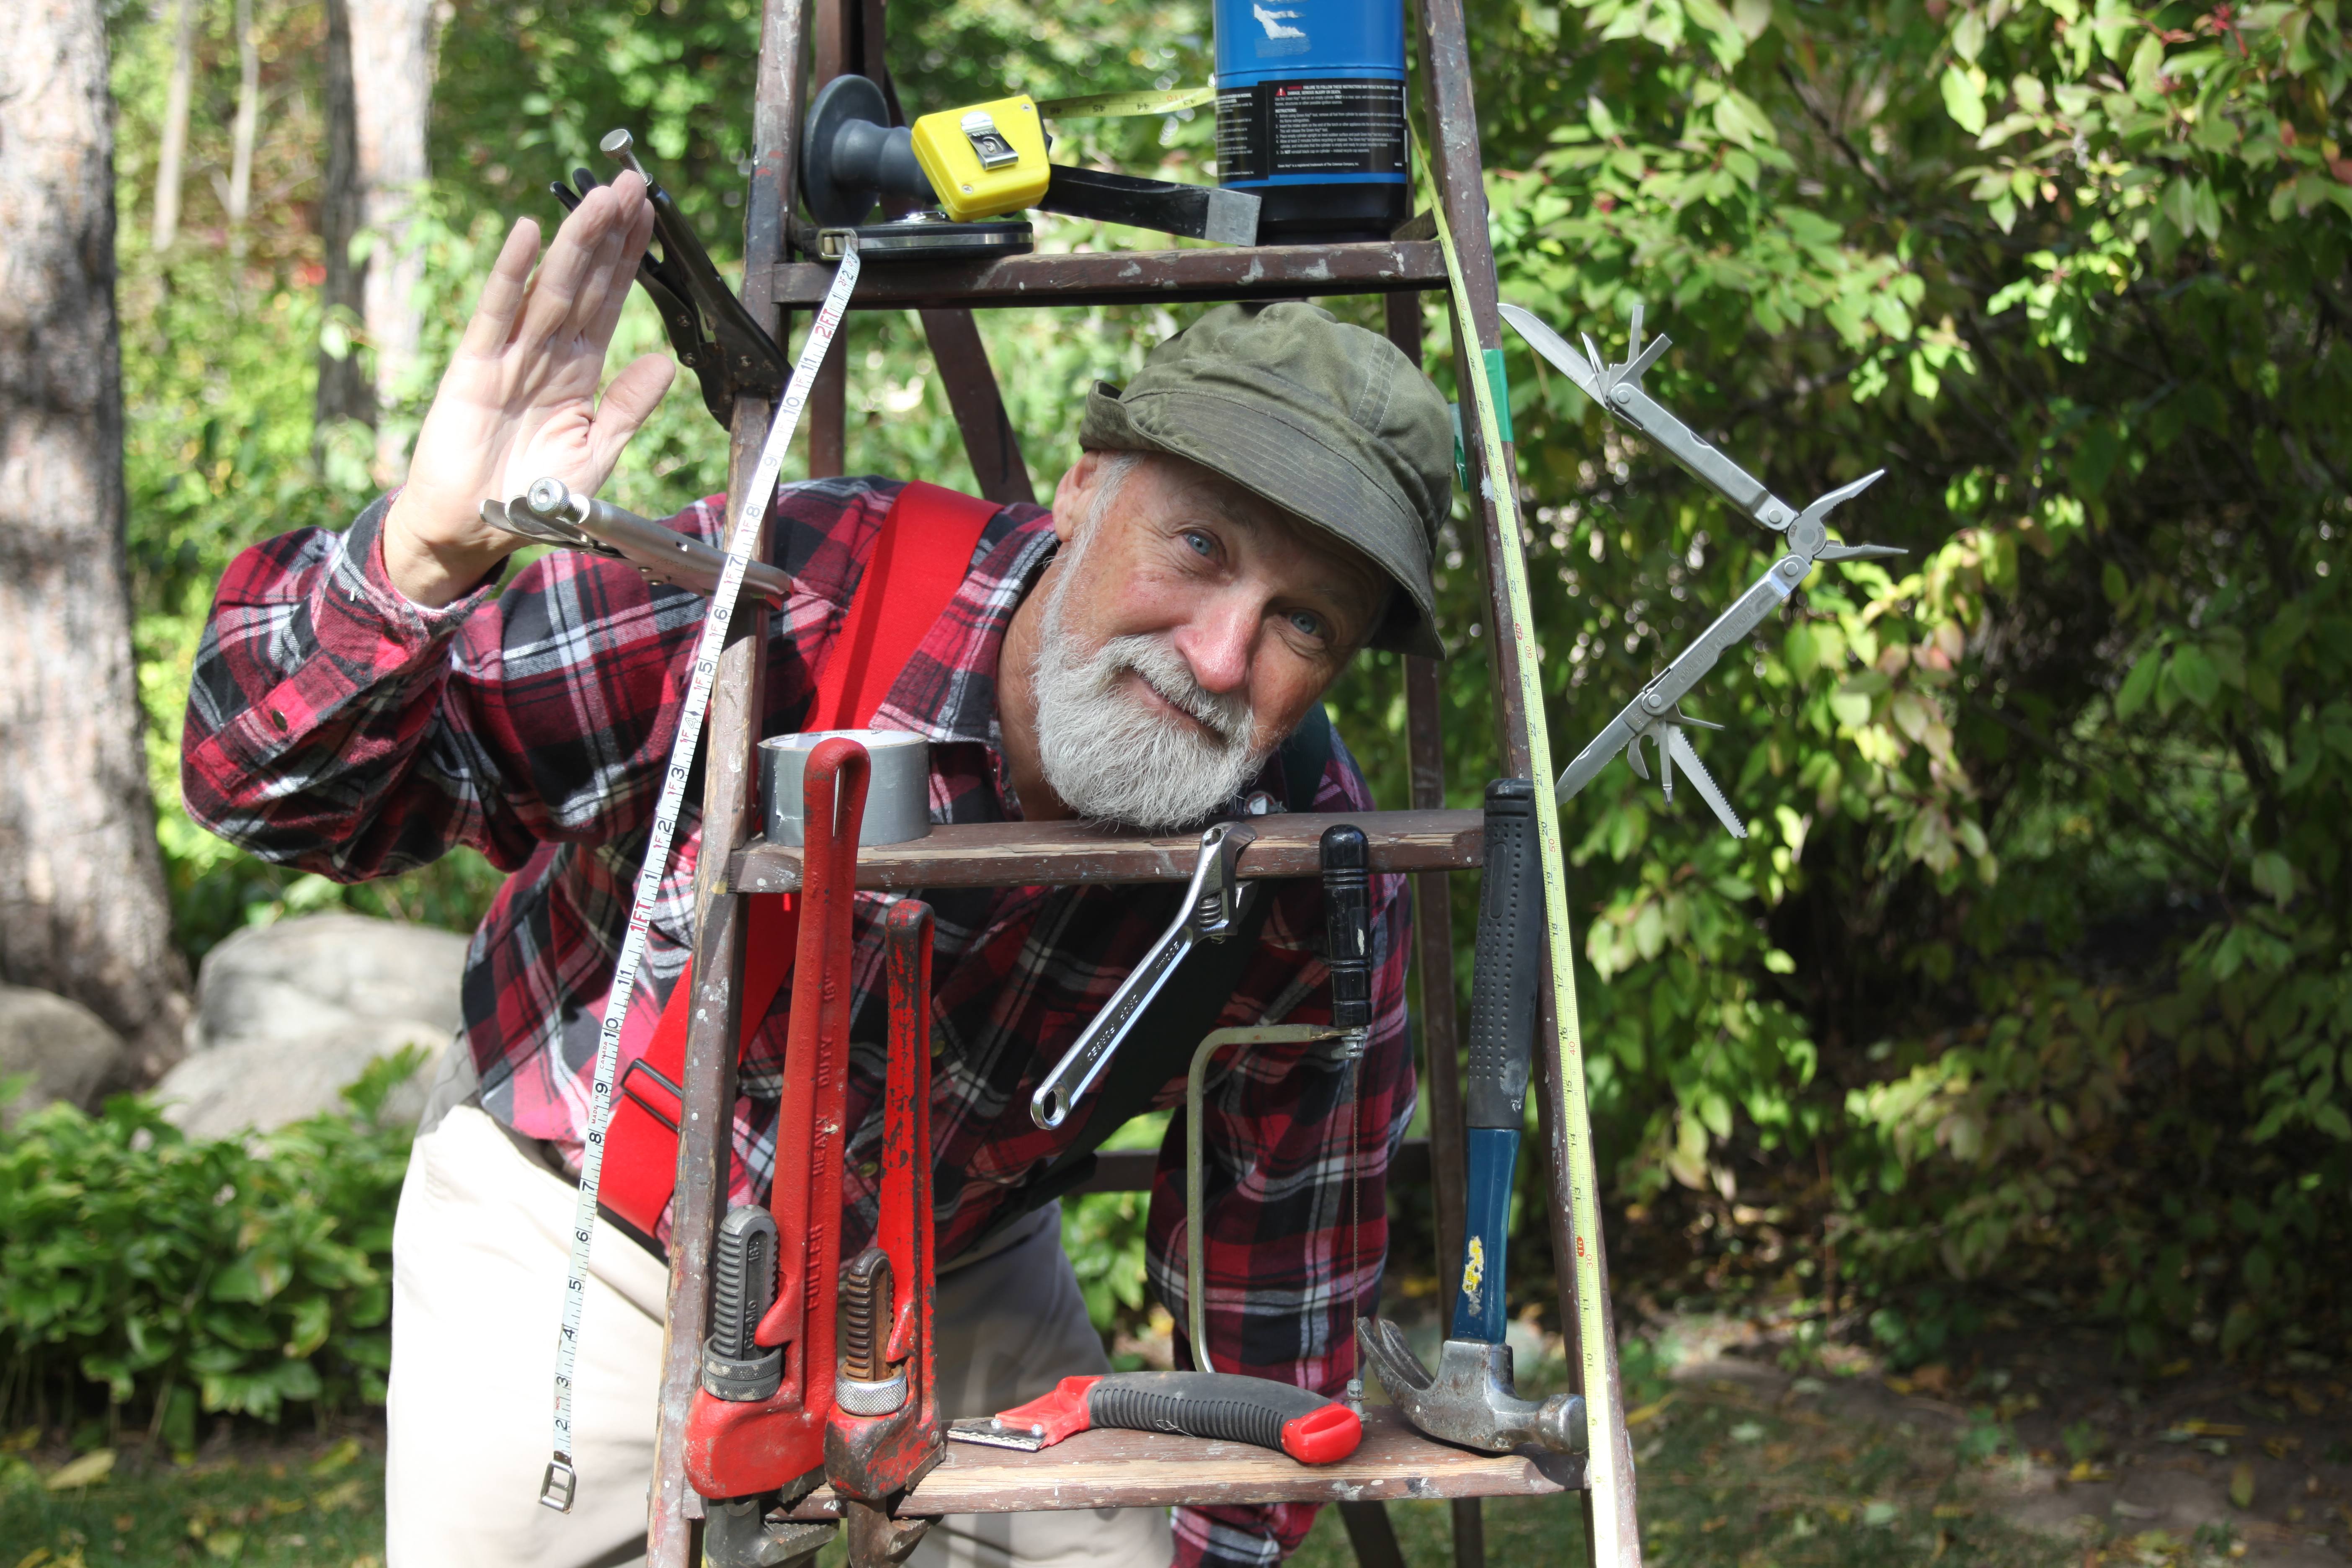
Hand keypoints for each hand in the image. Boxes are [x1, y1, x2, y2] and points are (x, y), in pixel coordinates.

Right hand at [380, 172, 675, 606]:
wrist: (475, 527)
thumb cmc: (534, 494)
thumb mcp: (597, 451)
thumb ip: (627, 408)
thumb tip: (663, 362)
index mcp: (579, 371)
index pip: (610, 303)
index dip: (629, 260)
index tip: (648, 217)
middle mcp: (547, 354)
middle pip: (583, 281)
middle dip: (608, 233)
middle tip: (631, 184)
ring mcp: (511, 356)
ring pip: (549, 287)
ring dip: (575, 241)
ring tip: (599, 197)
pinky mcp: (475, 368)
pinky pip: (496, 314)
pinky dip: (511, 274)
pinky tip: (527, 234)